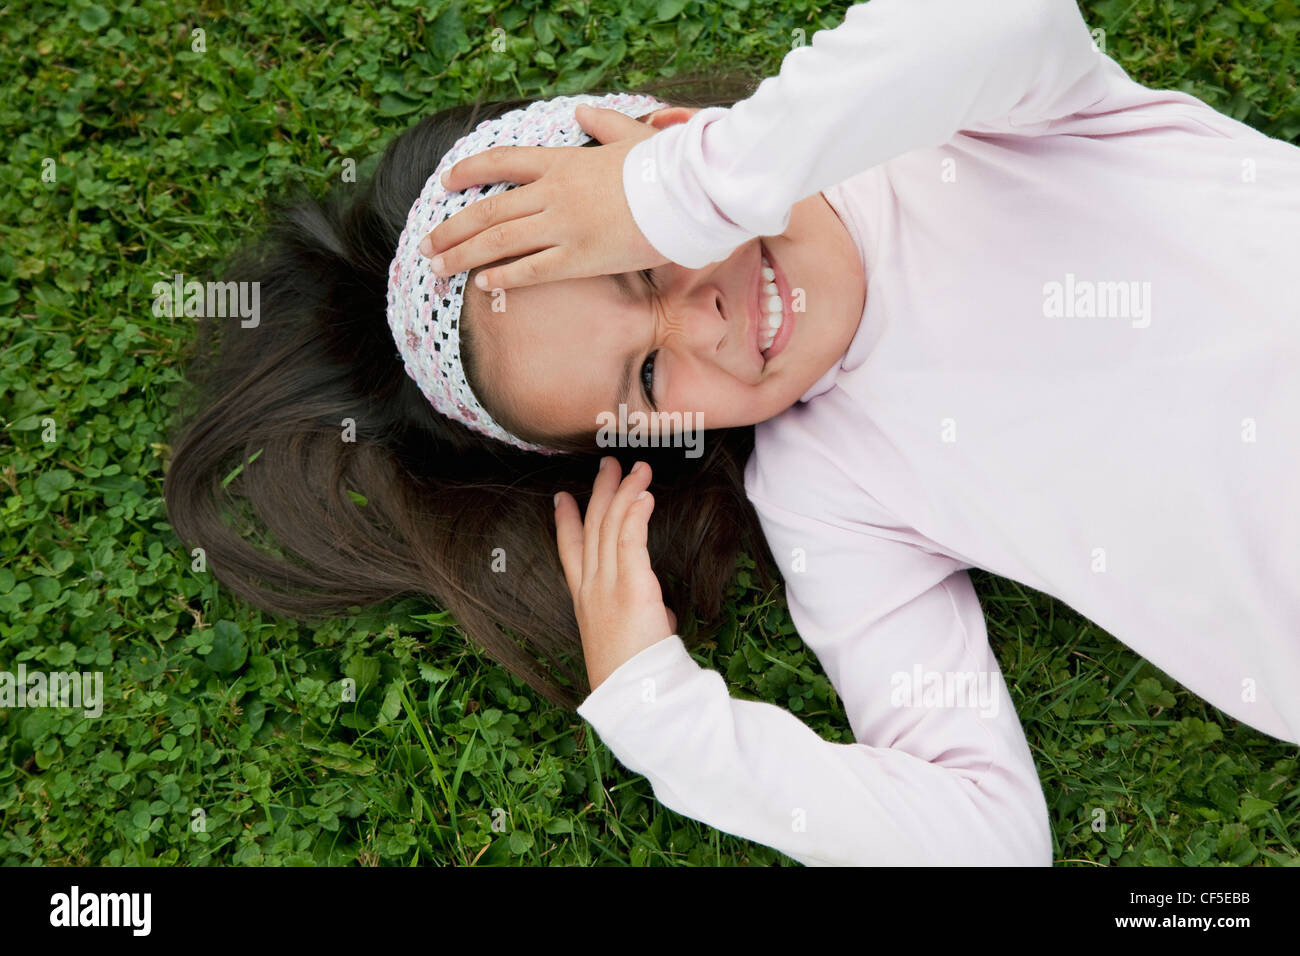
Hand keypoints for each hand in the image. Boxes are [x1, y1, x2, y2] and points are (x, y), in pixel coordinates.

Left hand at [420, 105, 669, 290]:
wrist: (685, 194)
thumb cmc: (663, 166)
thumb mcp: (631, 136)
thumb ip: (603, 124)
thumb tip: (583, 113)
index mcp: (562, 163)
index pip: (502, 163)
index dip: (469, 173)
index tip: (446, 183)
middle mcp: (553, 194)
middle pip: (489, 210)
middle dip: (452, 228)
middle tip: (427, 244)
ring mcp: (563, 227)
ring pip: (499, 242)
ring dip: (463, 256)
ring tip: (439, 268)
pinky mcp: (579, 258)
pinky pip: (531, 270)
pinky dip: (503, 277)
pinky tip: (482, 284)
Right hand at [555, 456, 678, 691]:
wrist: (632, 694)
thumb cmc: (632, 674)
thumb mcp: (627, 638)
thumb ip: (637, 617)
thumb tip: (658, 612)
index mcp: (584, 600)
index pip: (570, 552)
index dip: (565, 521)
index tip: (562, 498)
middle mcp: (591, 587)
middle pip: (592, 527)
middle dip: (600, 491)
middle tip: (607, 465)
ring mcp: (608, 585)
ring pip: (612, 525)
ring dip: (624, 491)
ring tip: (636, 468)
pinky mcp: (632, 586)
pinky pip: (630, 539)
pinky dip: (636, 512)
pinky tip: (644, 493)